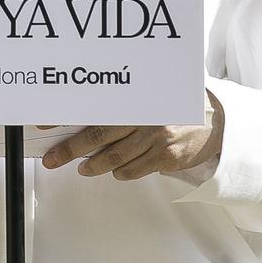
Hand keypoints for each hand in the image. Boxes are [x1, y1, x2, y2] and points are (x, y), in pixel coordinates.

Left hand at [39, 93, 223, 180]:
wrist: (218, 119)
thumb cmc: (178, 101)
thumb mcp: (152, 91)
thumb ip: (124, 97)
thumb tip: (83, 108)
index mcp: (139, 96)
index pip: (94, 105)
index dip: (66, 114)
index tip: (44, 122)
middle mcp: (147, 115)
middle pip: (98, 134)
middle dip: (70, 149)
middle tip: (52, 158)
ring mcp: (157, 138)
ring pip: (114, 157)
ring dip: (95, 165)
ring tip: (84, 168)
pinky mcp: (166, 157)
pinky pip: (134, 170)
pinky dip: (121, 171)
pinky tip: (116, 168)